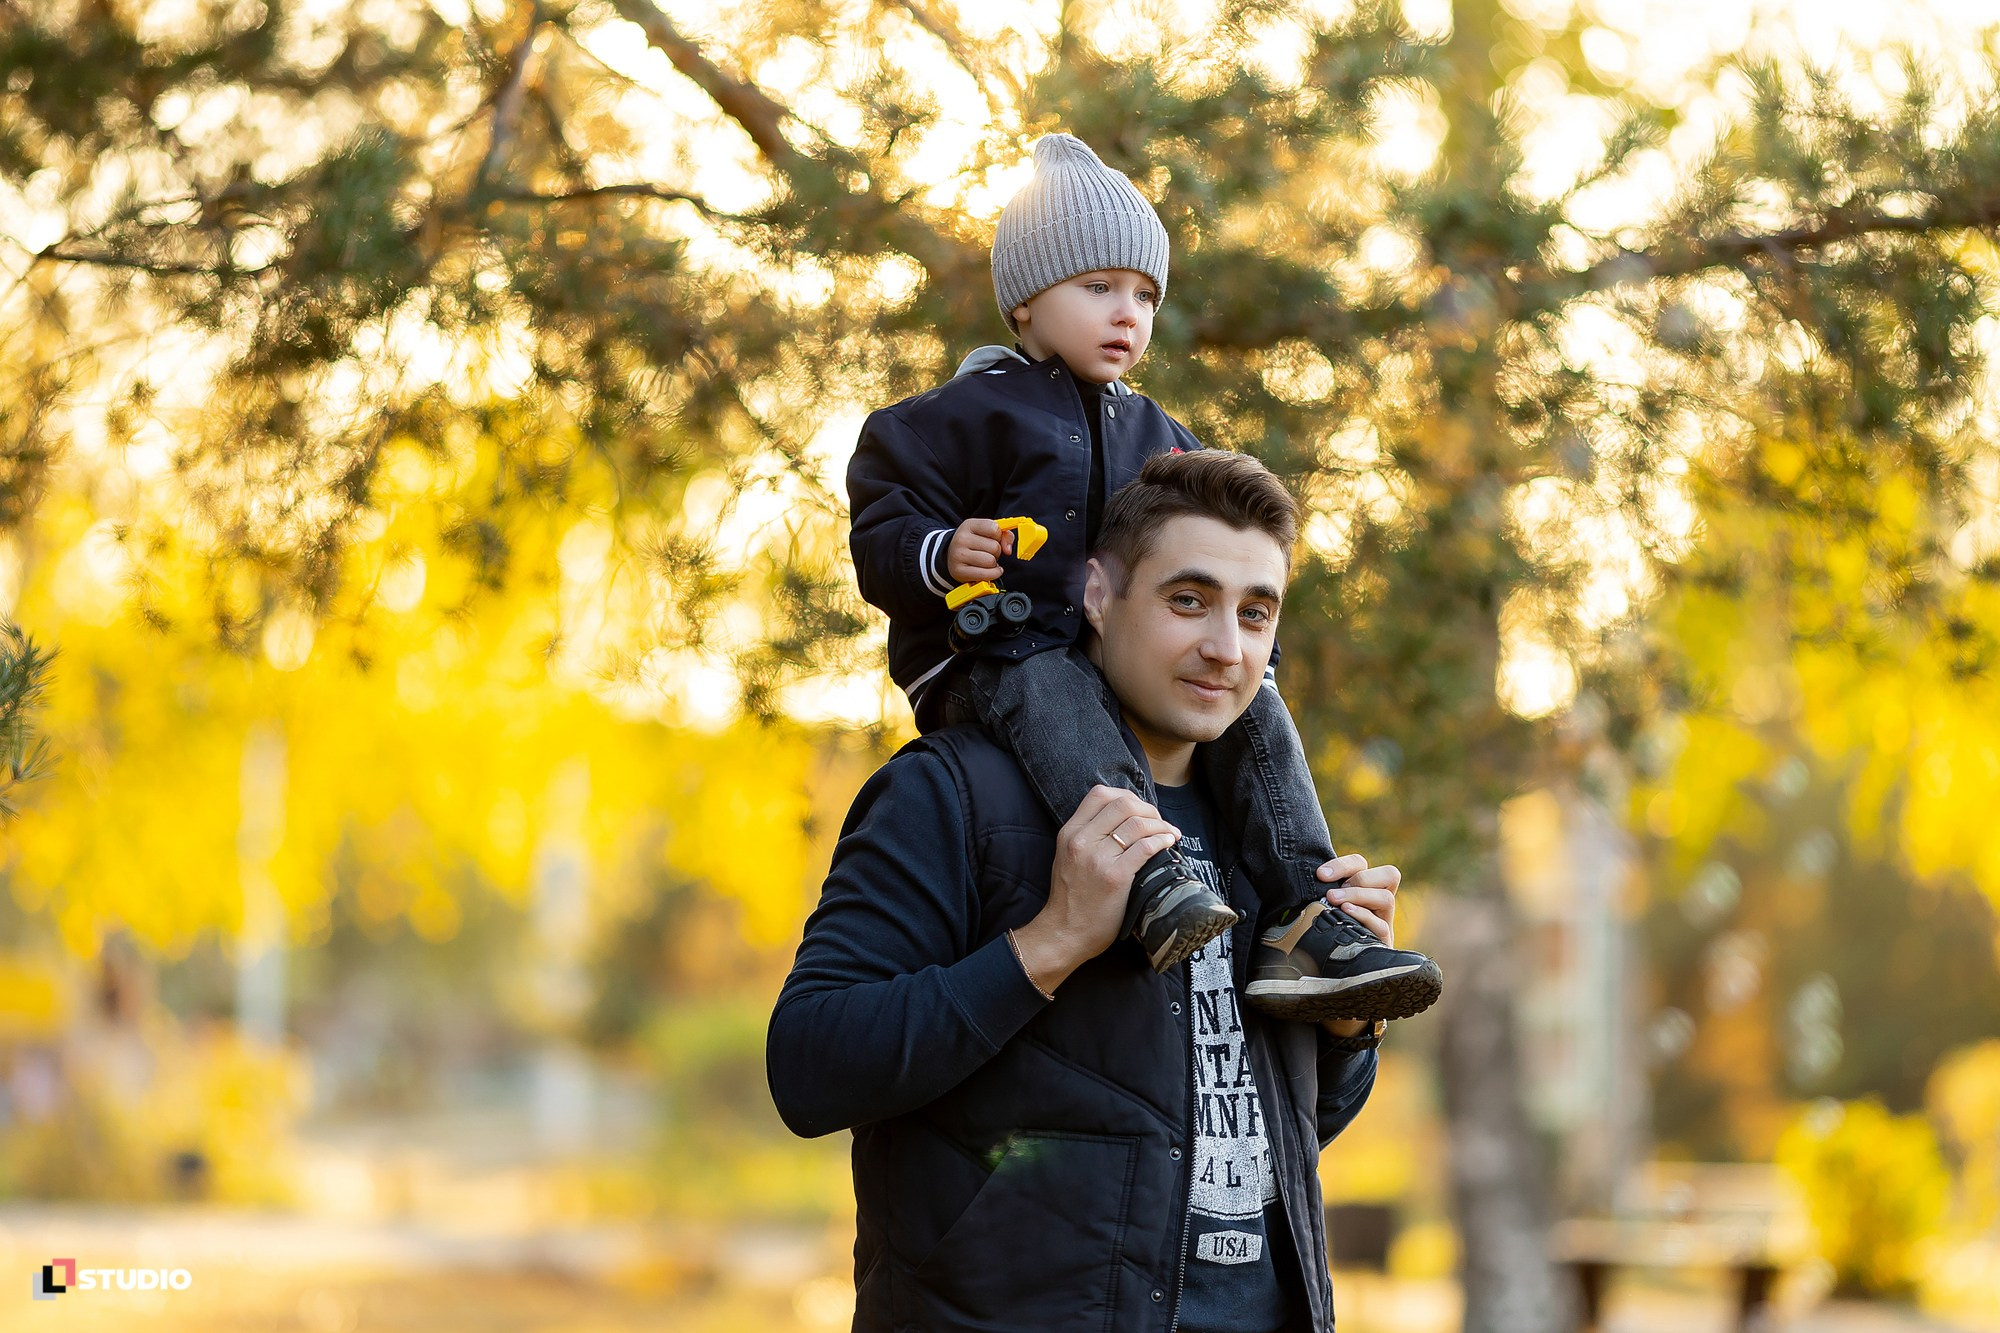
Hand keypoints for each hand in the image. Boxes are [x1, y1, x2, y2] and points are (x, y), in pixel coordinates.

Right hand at [947, 518, 1015, 582]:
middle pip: (994, 547)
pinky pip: (986, 574)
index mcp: (969, 525)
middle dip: (996, 552)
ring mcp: (958, 555)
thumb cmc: (974, 544)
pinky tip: (991, 570)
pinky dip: (993, 574)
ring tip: (986, 561)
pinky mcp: (959, 571)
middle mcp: (961, 538)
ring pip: (991, 561)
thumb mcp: (987, 533)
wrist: (952, 556)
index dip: (999, 536)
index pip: (994, 528)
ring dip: (993, 563)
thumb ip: (1004, 535)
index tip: (994, 539)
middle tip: (988, 553)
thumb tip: (1008, 550)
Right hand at [1009, 785, 1178, 993]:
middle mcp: (1081, 840)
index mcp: (1069, 832)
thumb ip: (1087, 836)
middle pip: (1123, 804)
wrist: (1064, 933)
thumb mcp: (1068, 857)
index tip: (1140, 809)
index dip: (1126, 796)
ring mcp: (1098, 858)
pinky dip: (1162, 840)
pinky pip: (1145, 847)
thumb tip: (1122, 820)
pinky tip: (1168, 844)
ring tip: (1170, 833)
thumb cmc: (1070, 898)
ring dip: (1161, 825)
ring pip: (1137, 823)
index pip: (1100, 794)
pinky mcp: (1115, 877)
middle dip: (1148, 809)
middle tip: (1159, 822)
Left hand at [1317, 853, 1399, 946]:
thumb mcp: (1324, 906)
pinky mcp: (1382, 942)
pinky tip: (1345, 914)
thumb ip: (1323, 892)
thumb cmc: (1325, 928)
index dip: (1343, 864)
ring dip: (1358, 896)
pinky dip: (1362, 916)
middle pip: (1389, 874)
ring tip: (1336, 903)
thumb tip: (1308, 879)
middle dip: (1359, 880)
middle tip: (1333, 894)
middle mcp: (1379, 901)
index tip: (1321, 875)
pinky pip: (1381, 926)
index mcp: (1364, 886)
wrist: (1335, 963)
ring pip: (1386, 899)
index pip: (1361, 863)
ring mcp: (1384, 921)